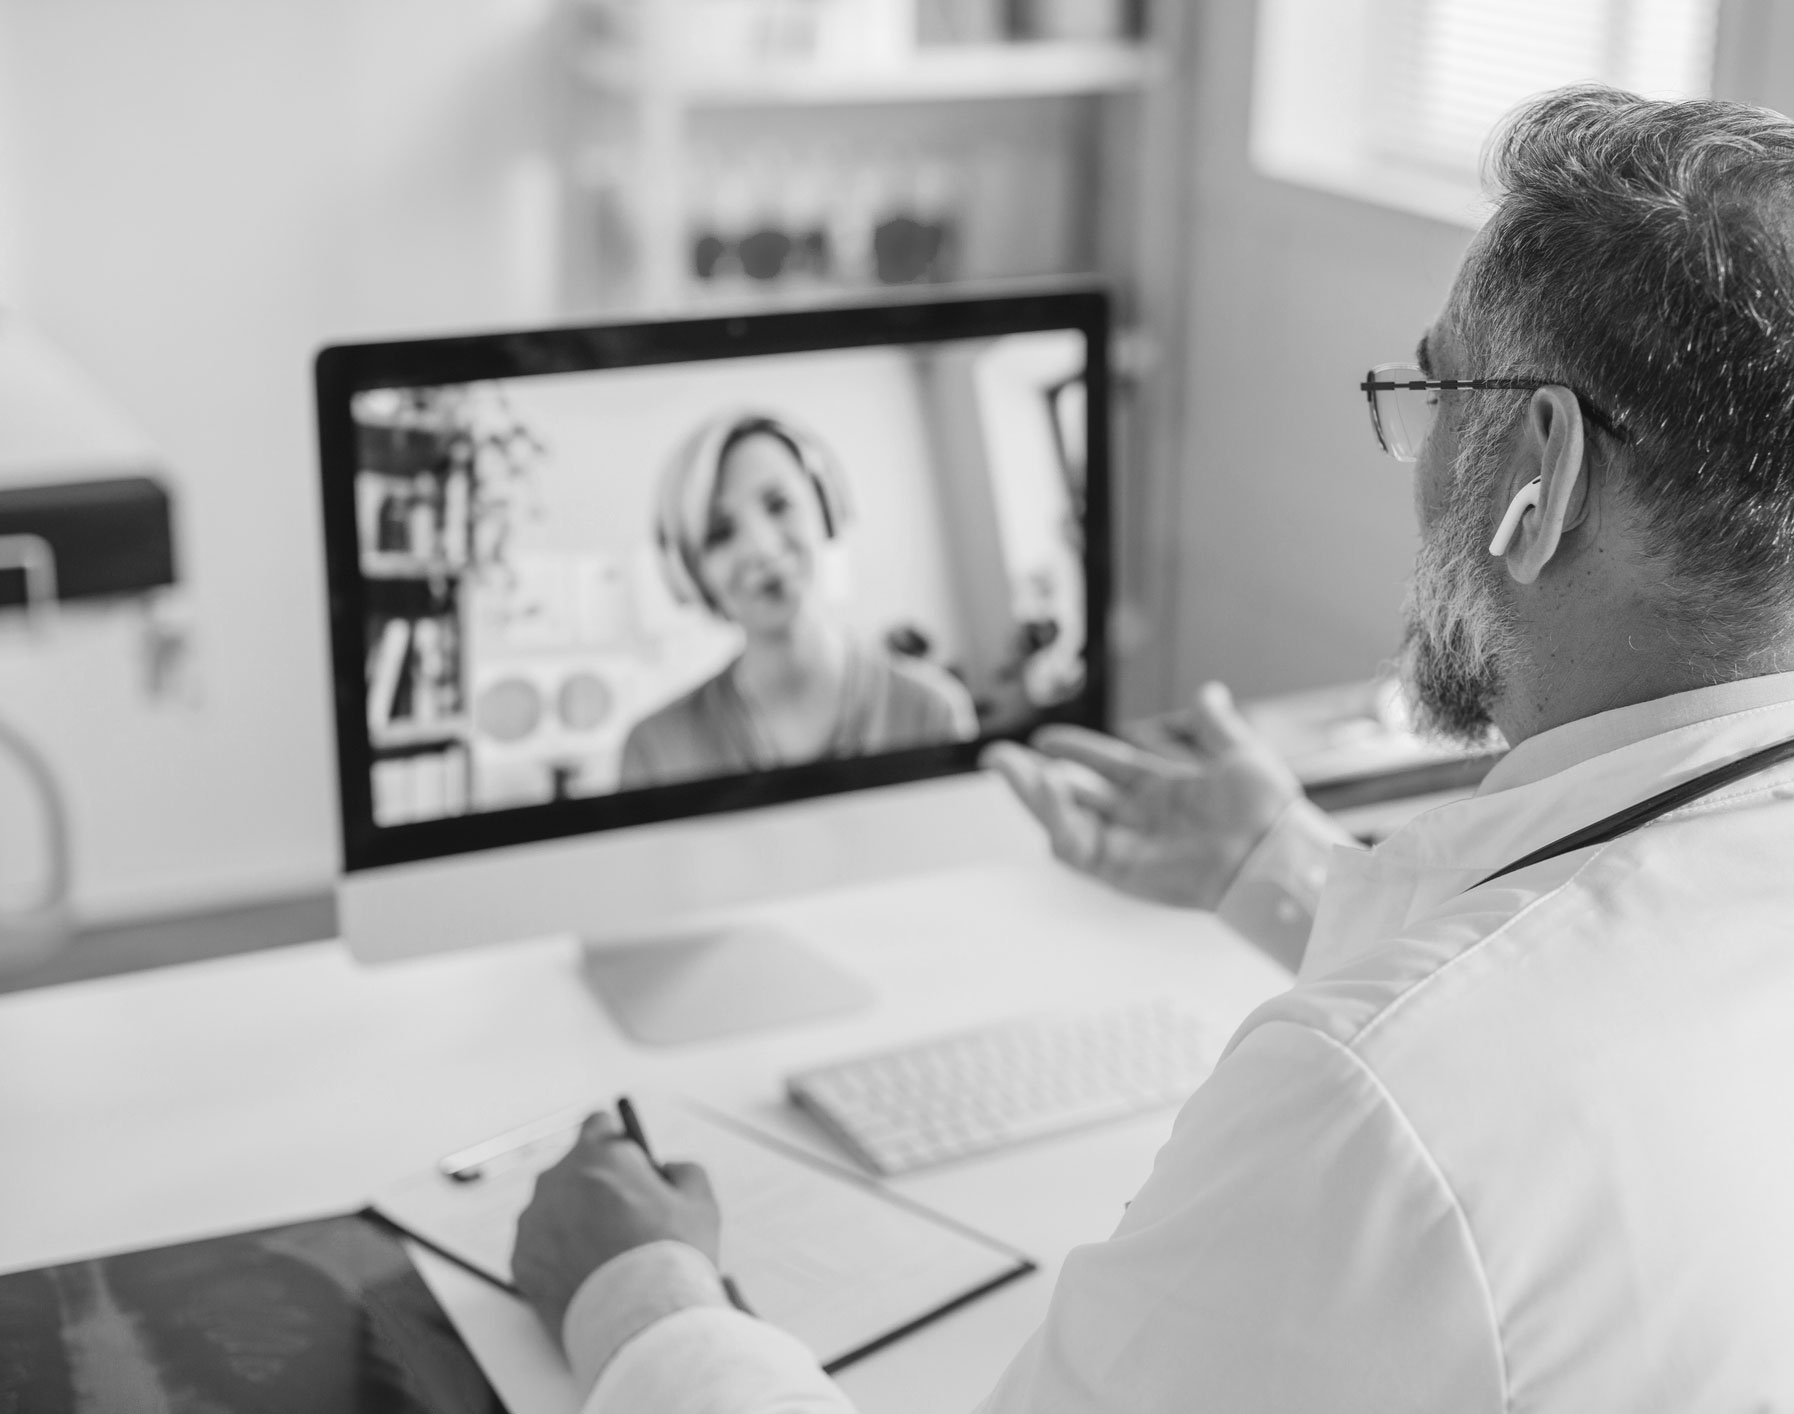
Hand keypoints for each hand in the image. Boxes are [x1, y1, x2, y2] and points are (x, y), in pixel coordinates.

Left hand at [512, 1112, 719, 1338]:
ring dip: (574, 1221)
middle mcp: (557, 1180)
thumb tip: (665, 1170)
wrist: (639, 1322)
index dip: (617, 1143)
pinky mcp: (521, 1261)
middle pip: (574, 1170)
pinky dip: (558, 1256)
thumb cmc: (671, 1258)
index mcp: (599, 1156)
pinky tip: (588, 1275)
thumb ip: (681, 1170)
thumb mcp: (699, 1201)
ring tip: (607, 1256)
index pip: (597, 1124)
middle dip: (596, 1187)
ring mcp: (534, 1222)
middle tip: (625, 1219)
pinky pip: (540, 1246)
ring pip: (554, 1209)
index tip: (627, 1160)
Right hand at [982, 682, 1301, 908]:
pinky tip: (1042, 790)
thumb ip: (1215, 724)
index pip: (1105, 768)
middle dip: (1032, 778)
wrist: (1272, 850)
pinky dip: (1054, 820)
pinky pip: (1076, 847)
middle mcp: (1138, 819)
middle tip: (997, 758)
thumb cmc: (1266, 810)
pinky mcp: (1121, 871)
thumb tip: (1209, 691)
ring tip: (1007, 769)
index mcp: (1161, 791)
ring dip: (1032, 796)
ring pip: (1064, 821)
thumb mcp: (1239, 754)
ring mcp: (1127, 846)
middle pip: (1074, 797)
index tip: (1044, 738)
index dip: (1075, 751)